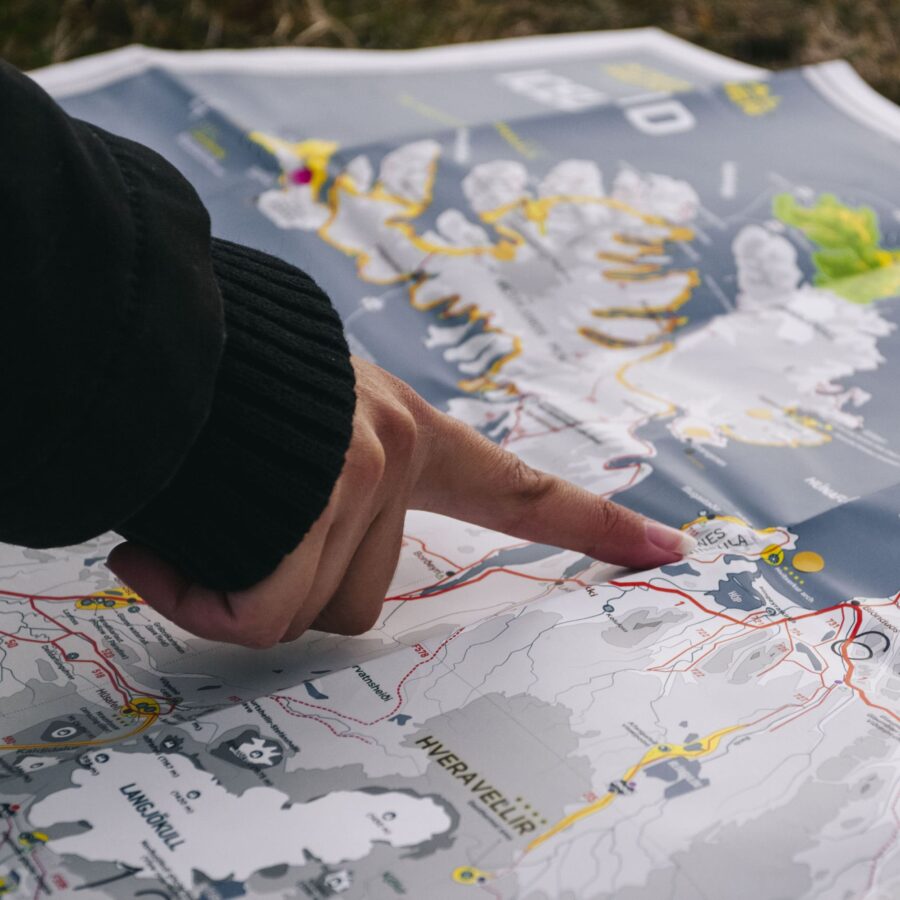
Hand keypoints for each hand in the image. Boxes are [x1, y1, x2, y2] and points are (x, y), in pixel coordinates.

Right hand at [107, 357, 694, 646]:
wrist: (147, 331)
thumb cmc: (214, 386)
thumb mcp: (293, 429)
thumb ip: (317, 495)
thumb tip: (270, 577)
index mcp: (405, 433)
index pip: (516, 488)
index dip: (586, 522)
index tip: (663, 545)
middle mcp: (397, 451)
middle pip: (364, 593)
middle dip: (286, 589)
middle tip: (228, 545)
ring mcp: (365, 473)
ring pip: (313, 607)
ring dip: (240, 592)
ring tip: (185, 536)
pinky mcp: (321, 494)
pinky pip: (265, 610)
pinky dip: (206, 602)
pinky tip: (155, 557)